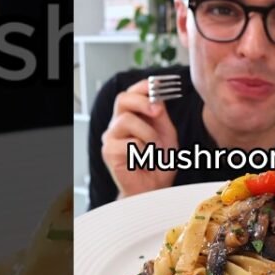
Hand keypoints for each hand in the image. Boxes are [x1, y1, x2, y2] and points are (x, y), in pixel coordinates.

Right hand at [100, 78, 178, 197]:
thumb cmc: (158, 164)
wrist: (154, 189)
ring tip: (155, 149)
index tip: (159, 86)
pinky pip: (127, 142)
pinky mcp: (108, 152)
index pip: (131, 93)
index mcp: (132, 117)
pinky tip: (145, 160)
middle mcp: (118, 125)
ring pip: (127, 120)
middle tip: (158, 111)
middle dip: (142, 101)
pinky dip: (142, 151)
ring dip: (148, 134)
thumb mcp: (166, 135)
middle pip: (122, 99)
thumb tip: (157, 98)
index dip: (143, 86)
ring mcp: (111, 138)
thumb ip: (161, 117)